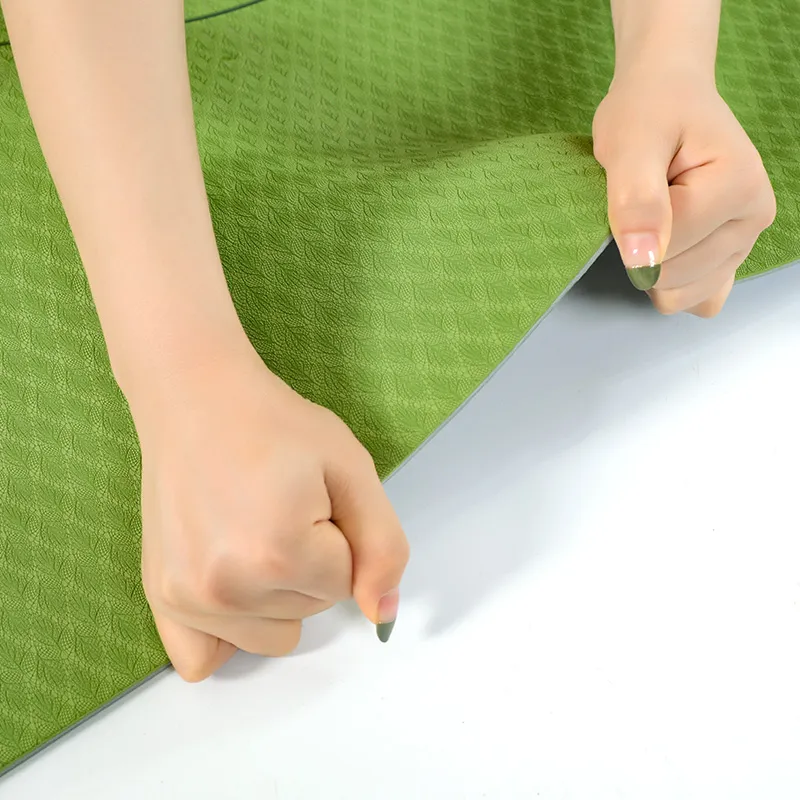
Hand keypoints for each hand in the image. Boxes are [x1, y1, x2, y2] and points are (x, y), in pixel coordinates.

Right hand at [133, 348, 408, 680]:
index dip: (338, 536)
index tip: (309, 497)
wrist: (197, 399)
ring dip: (276, 596)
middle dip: (311, 566)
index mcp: (278, 552)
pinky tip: (228, 583)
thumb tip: (381, 615)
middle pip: (310, 612)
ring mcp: (187, 599)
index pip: (346, 583)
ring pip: (273, 636)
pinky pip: (204, 661)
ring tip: (251, 532)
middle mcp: (226, 588)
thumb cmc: (275, 426)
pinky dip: (227, 633)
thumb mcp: (351, 468)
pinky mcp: (162, 598)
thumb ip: (382, 545)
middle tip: (279, 508)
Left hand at [592, 67, 775, 316]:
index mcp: (741, 186)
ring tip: (653, 217)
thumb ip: (636, 199)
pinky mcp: (729, 259)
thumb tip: (643, 261)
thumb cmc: (649, 111)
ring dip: (651, 267)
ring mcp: (744, 243)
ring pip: (679, 296)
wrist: (666, 96)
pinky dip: (669, 284)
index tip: (634, 184)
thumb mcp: (630, 142)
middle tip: (643, 198)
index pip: (667, 247)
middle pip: (673, 277)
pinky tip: (663, 248)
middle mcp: (754, 218)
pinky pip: (695, 300)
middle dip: (641, 247)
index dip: (631, 227)